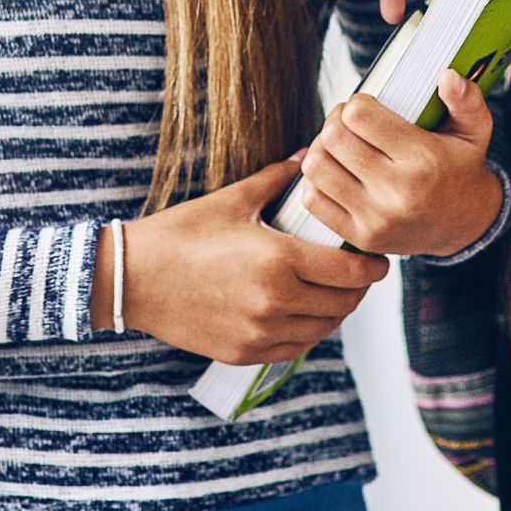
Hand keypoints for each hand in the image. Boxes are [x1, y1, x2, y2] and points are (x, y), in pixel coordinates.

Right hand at [97, 155, 391, 364]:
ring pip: (322, 330)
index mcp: (280, 261)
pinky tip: (303, 313)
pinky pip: (294, 348)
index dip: (372, 267)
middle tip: (358, 273)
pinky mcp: (244, 352)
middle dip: (357, 289)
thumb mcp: (232, 200)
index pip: (350, 272)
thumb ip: (277, 180)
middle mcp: (276, 303)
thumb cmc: (181, 234)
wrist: (133, 278)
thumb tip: (308, 158)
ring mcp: (260, 333)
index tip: (377, 260)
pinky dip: (306, 332)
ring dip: (334, 312)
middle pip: (342, 304)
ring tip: (333, 293)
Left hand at [296, 68, 501, 255]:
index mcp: (423, 159)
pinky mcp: (360, 237)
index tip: (368, 107)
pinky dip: (316, 180)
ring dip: (321, 148)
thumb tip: (447, 76)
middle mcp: (398, 192)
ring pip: (316, 166)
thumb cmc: (461, 167)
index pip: (359, 115)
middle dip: (335, 120)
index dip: (357, 102)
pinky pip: (312, 199)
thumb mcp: (474, 131)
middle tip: (349, 122)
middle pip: (333, 137)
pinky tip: (336, 171)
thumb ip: (467, 99)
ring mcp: (377, 218)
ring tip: (340, 146)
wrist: (464, 225)